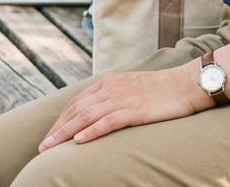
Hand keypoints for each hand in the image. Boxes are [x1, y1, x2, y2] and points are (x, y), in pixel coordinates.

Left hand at [38, 64, 207, 151]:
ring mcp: (123, 98)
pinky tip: (78, 142)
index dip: (61, 119)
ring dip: (65, 133)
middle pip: (77, 109)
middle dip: (57, 128)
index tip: (50, 135)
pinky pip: (108, 122)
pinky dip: (91, 132)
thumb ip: (116, 96)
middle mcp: (112, 88)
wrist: (187, 84)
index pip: (77, 102)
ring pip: (86, 116)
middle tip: (42, 146)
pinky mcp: (135, 110)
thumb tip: (101, 112)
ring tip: (50, 148)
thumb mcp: (133, 88)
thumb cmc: (164, 90)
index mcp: (110, 82)